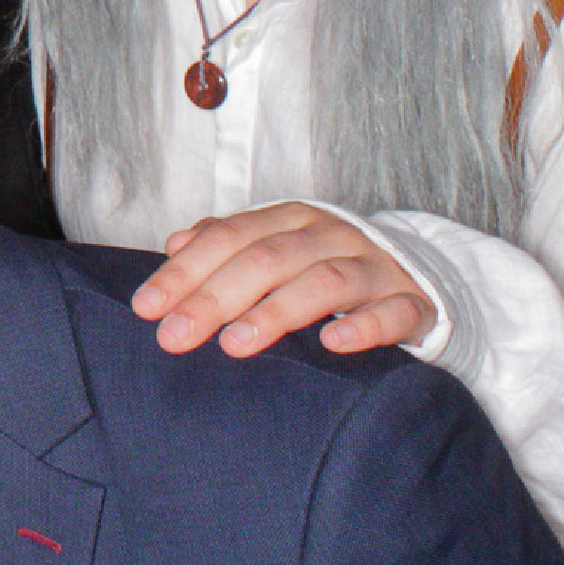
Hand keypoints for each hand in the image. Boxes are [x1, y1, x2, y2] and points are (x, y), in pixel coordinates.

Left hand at [133, 203, 435, 358]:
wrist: (417, 276)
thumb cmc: (326, 266)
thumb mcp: (276, 247)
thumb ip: (226, 243)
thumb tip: (175, 243)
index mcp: (290, 218)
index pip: (228, 238)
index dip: (184, 271)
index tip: (147, 308)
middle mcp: (331, 236)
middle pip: (267, 259)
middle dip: (215, 297)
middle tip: (175, 335)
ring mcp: (375, 267)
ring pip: (325, 282)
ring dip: (277, 311)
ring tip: (235, 344)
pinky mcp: (413, 302)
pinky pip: (393, 313)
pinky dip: (364, 328)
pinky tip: (333, 346)